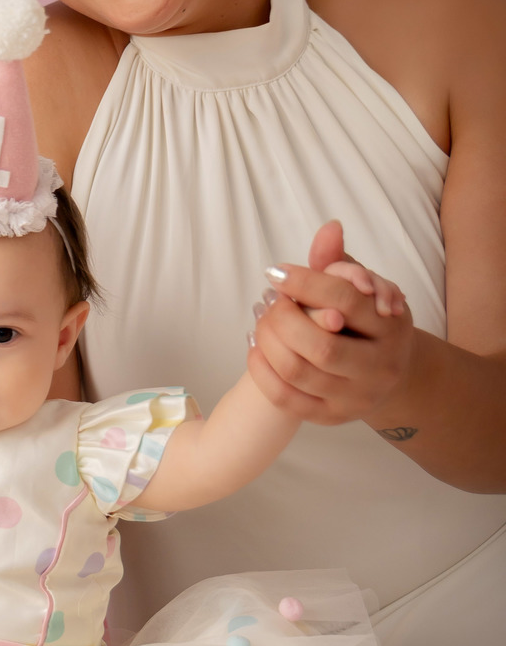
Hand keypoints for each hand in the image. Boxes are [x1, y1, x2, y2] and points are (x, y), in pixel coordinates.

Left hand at [246, 221, 414, 425]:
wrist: (386, 375)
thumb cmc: (367, 322)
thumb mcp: (362, 289)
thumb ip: (340, 262)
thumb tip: (329, 228)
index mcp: (391, 327)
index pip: (346, 299)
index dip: (305, 282)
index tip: (274, 272)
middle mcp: (380, 366)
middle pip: (321, 343)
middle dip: (283, 318)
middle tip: (266, 300)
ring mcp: (356, 397)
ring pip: (298, 371)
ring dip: (267, 341)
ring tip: (258, 320)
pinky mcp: (331, 417)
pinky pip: (286, 398)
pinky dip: (262, 371)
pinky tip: (254, 348)